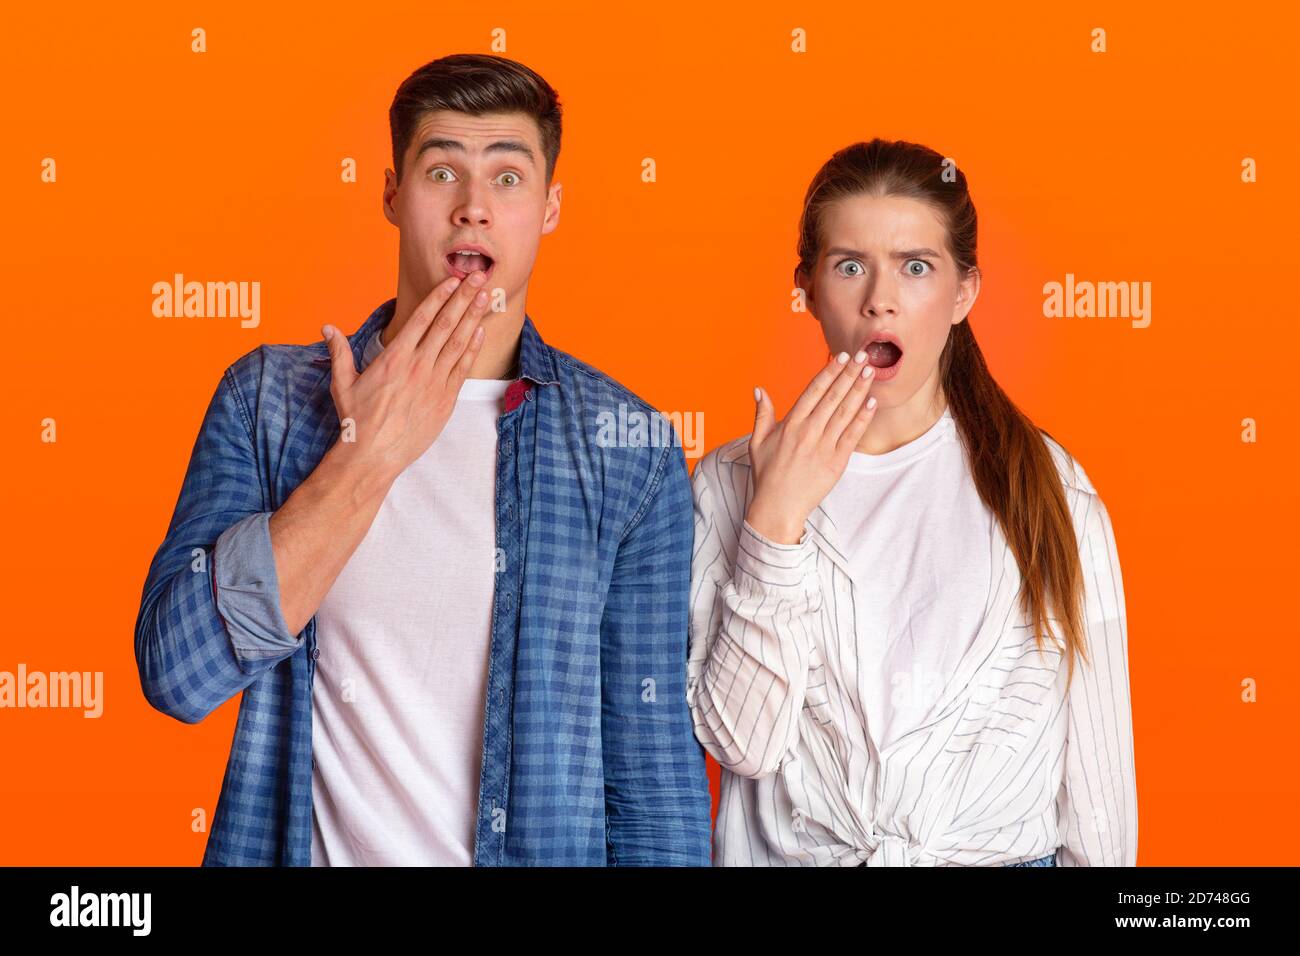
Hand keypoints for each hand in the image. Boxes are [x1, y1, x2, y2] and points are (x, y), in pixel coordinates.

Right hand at [321, 270, 490, 483]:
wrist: (372, 455)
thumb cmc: (357, 420)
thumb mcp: (343, 383)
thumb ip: (340, 352)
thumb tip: (327, 327)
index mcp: (394, 357)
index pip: (422, 318)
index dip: (440, 297)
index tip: (453, 281)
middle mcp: (417, 365)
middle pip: (445, 324)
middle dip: (464, 298)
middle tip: (479, 277)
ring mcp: (434, 383)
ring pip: (458, 343)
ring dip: (473, 318)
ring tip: (486, 297)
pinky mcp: (445, 401)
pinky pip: (462, 369)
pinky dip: (472, 349)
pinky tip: (480, 333)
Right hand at [744, 350, 878, 543]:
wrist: (777, 507)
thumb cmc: (767, 475)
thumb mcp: (757, 442)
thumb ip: (762, 414)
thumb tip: (759, 390)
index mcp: (791, 424)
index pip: (814, 390)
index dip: (829, 371)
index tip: (841, 356)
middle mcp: (808, 432)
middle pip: (833, 396)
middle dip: (849, 374)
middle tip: (864, 356)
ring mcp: (824, 446)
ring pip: (845, 412)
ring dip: (859, 390)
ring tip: (870, 372)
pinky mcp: (836, 462)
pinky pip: (852, 436)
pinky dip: (863, 419)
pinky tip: (871, 403)